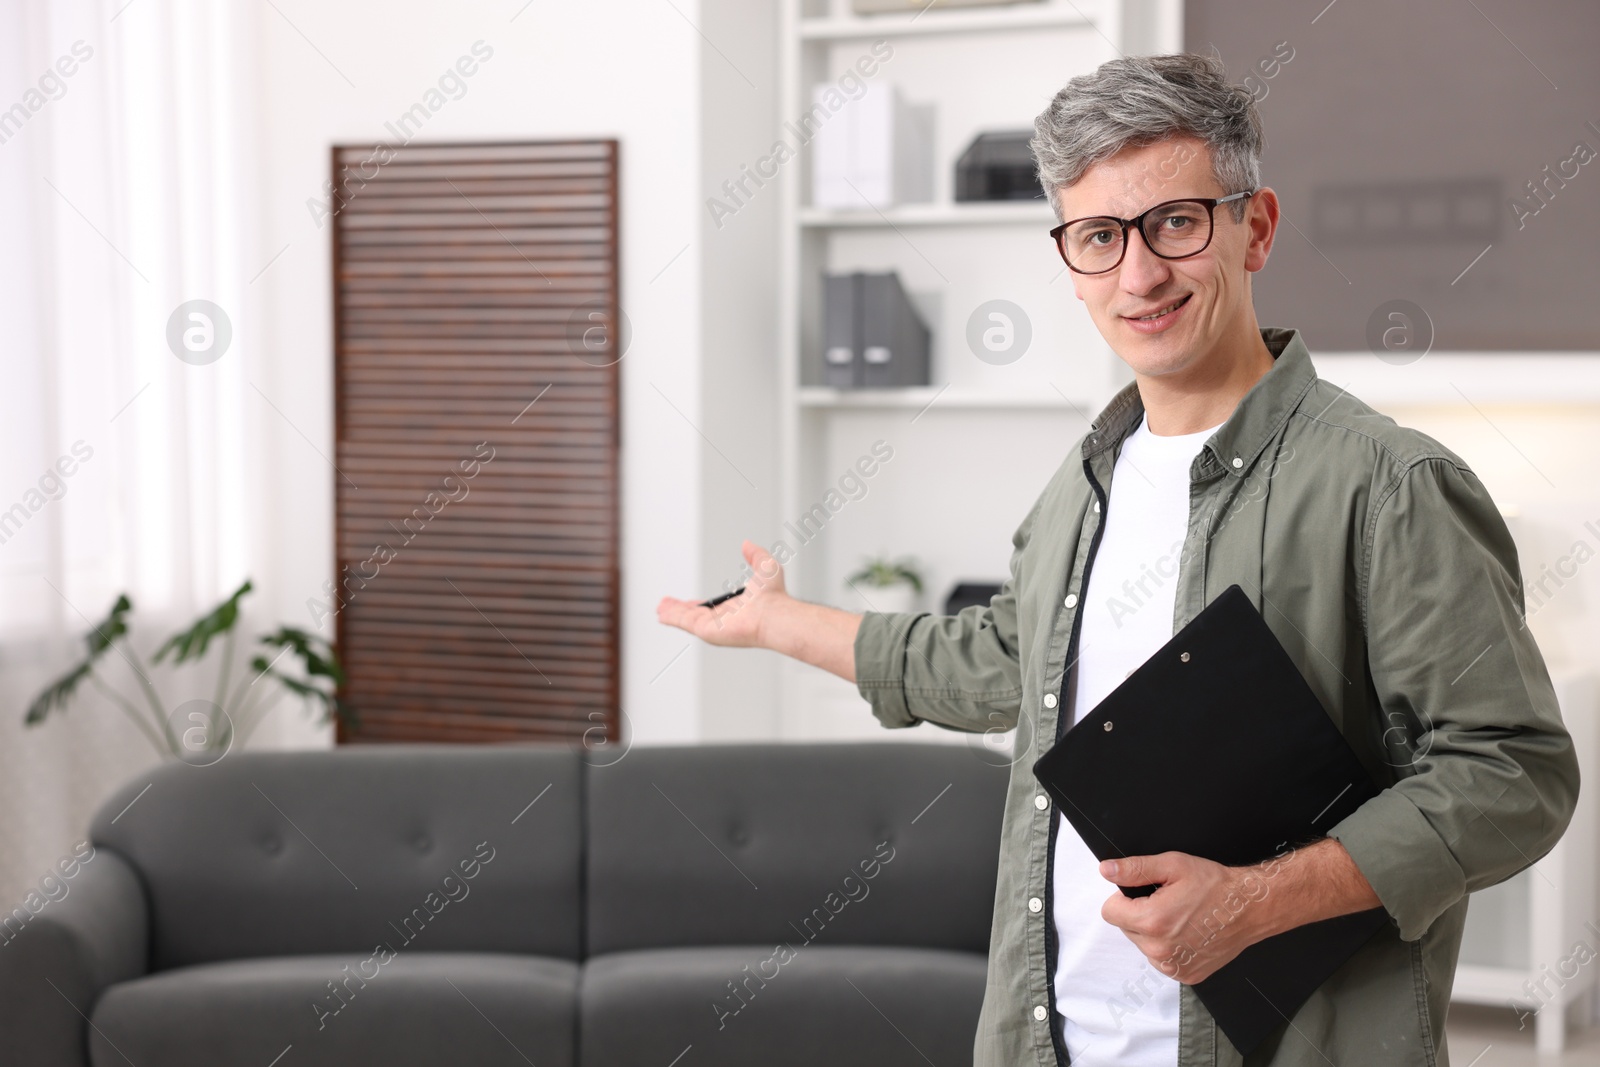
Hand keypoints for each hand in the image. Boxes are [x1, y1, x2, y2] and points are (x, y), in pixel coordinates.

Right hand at [656, 539, 789, 648]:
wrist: (772, 613)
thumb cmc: (773, 596)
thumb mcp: (765, 567)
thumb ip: (755, 555)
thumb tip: (747, 544)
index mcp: (734, 609)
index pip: (711, 609)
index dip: (697, 605)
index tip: (688, 602)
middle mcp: (723, 620)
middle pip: (695, 615)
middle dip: (679, 611)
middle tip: (666, 606)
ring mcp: (714, 627)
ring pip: (687, 620)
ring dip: (673, 614)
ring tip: (659, 610)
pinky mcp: (707, 631)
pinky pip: (685, 623)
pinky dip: (672, 618)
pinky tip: (662, 615)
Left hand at [1097, 851, 1273, 983]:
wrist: (1250, 908)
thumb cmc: (1215, 886)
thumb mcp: (1173, 865)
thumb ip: (1135, 869)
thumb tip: (1107, 870)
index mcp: (1152, 921)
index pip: (1110, 912)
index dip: (1124, 898)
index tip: (1144, 893)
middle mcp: (1160, 950)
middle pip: (1126, 928)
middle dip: (1140, 914)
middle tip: (1167, 903)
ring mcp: (1173, 966)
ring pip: (1143, 945)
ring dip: (1153, 932)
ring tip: (1180, 917)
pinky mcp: (1186, 975)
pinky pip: (1161, 960)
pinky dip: (1169, 947)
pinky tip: (1187, 933)